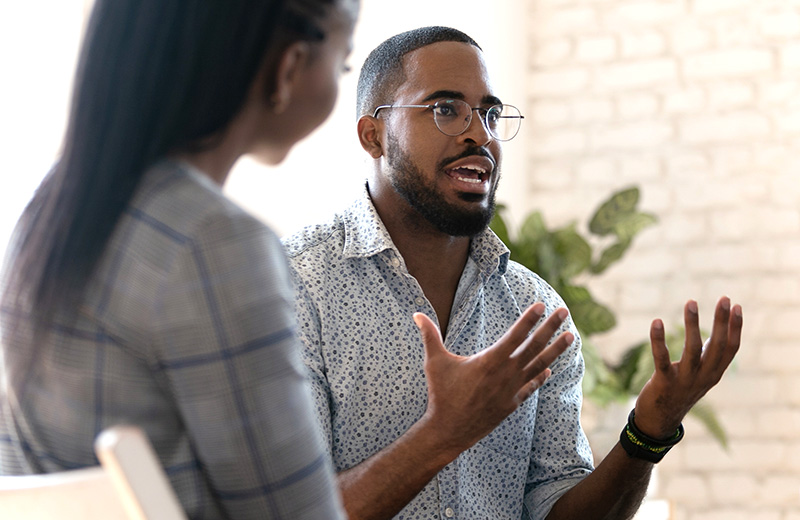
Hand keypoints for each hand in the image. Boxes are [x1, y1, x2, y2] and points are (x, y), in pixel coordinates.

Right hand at [412, 302, 573, 455]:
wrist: (449, 430)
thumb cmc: (441, 394)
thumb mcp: (435, 362)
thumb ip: (430, 336)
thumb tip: (416, 314)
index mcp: (490, 360)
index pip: (516, 335)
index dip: (529, 319)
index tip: (542, 305)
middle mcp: (506, 374)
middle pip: (534, 346)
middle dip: (551, 327)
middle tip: (564, 311)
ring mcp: (511, 389)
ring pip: (539, 365)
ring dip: (556, 350)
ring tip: (571, 336)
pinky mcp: (511, 404)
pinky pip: (531, 386)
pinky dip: (540, 376)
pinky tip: (548, 369)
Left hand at [634, 296, 742, 438]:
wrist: (660, 421)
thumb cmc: (679, 391)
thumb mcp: (699, 375)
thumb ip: (708, 357)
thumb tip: (715, 333)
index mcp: (714, 374)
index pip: (731, 349)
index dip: (735, 328)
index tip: (736, 306)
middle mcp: (704, 377)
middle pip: (717, 346)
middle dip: (722, 322)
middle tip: (724, 298)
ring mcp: (685, 380)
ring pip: (692, 350)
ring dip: (692, 324)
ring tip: (691, 302)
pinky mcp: (664, 382)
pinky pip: (662, 358)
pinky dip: (658, 340)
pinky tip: (657, 321)